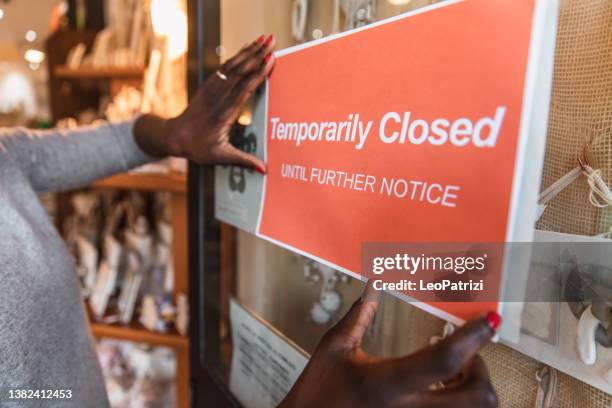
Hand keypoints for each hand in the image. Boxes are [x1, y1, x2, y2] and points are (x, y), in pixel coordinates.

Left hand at [138, 34, 275, 171]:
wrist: (175, 137)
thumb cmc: (198, 148)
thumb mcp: (220, 157)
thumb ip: (243, 161)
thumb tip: (264, 169)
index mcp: (222, 114)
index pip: (242, 90)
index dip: (257, 75)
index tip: (270, 62)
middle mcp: (217, 98)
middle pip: (239, 72)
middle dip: (256, 56)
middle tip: (272, 41)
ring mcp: (211, 89)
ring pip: (232, 66)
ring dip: (249, 51)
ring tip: (264, 38)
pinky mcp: (209, 85)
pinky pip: (225, 67)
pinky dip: (238, 55)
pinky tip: (248, 47)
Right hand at [280, 283, 498, 407]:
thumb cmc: (316, 393)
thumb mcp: (333, 350)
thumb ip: (359, 316)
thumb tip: (374, 286)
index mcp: (389, 383)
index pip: (443, 360)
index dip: (473, 337)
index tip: (490, 319)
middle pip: (477, 398)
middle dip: (482, 372)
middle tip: (467, 356)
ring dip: (472, 391)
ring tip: (451, 376)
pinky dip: (455, 404)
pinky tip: (435, 393)